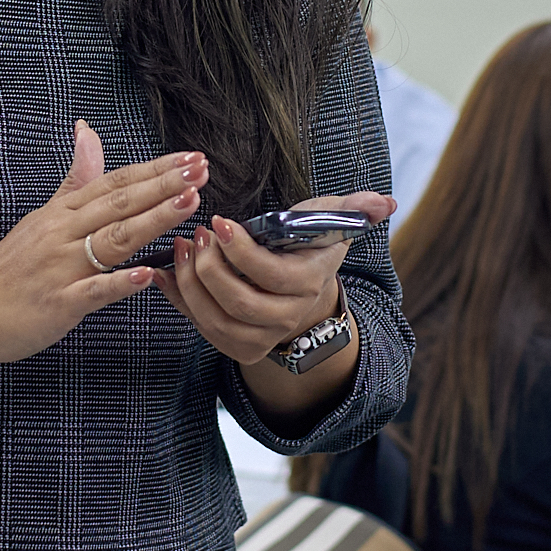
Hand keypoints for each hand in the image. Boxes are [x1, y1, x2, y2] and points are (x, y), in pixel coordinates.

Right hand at [0, 122, 198, 365]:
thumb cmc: (8, 268)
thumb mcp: (41, 217)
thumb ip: (74, 179)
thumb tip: (87, 130)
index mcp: (61, 213)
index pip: (115, 183)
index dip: (155, 170)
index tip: (191, 158)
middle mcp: (62, 234)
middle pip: (119, 203)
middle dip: (164, 185)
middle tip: (201, 169)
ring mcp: (59, 269)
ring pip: (111, 240)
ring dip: (152, 219)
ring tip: (188, 203)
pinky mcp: (56, 304)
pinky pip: (91, 292)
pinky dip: (118, 283)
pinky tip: (147, 275)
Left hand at [164, 191, 395, 367]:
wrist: (301, 286)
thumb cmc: (309, 243)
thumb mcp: (331, 219)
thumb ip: (355, 209)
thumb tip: (385, 203)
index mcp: (310, 284)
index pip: (272, 276)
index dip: (242, 252)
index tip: (218, 221)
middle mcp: (288, 318)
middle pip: (241, 304)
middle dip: (210, 269)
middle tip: (195, 235)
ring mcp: (262, 338)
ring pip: (217, 321)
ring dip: (190, 285)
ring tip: (181, 248)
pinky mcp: (237, 346)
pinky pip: (201, 328)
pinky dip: (178, 300)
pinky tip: (166, 271)